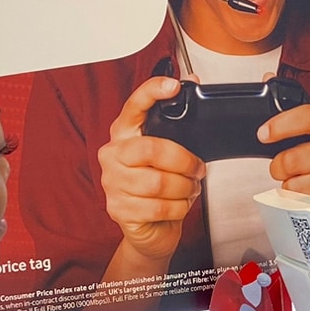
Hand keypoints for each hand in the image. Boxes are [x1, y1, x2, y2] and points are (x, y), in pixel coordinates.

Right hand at [98, 77, 204, 265]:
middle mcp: (112, 155)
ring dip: (184, 188)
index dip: (152, 92)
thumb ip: (179, 123)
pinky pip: (159, 207)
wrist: (151, 229)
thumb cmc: (161, 187)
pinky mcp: (118, 209)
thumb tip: (193, 82)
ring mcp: (112, 183)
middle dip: (184, 160)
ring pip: (158, 183)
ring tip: (190, 188)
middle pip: (151, 149)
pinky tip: (180, 204)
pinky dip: (179, 208)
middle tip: (198, 168)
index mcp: (124, 134)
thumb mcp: (171, 154)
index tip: (173, 86)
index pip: (134, 106)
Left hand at [260, 104, 309, 213]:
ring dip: (290, 188)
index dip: (280, 126)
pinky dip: (300, 204)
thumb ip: (298, 128)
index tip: (264, 134)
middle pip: (291, 159)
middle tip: (288, 169)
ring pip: (293, 186)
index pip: (308, 118)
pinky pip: (302, 205)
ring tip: (304, 183)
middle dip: (278, 167)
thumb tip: (265, 133)